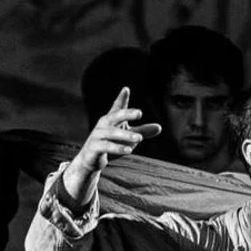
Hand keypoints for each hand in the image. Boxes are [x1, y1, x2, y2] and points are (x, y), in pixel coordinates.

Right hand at [63, 87, 160, 202]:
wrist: (90, 160)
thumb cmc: (111, 144)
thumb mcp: (128, 138)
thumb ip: (142, 132)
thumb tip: (159, 127)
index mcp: (111, 119)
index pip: (117, 107)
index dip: (121, 98)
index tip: (126, 89)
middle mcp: (103, 124)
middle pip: (115, 116)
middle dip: (126, 114)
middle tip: (139, 113)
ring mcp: (98, 135)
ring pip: (112, 133)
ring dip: (126, 135)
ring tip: (140, 138)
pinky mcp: (95, 147)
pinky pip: (107, 146)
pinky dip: (118, 148)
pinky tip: (130, 150)